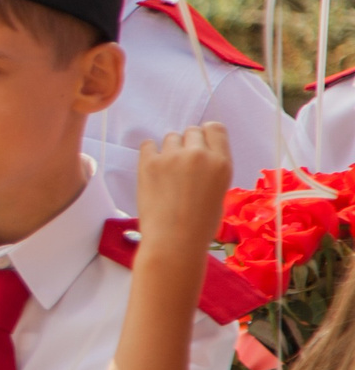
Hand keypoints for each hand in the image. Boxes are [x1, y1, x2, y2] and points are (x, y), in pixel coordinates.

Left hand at [135, 123, 230, 253]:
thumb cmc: (200, 223)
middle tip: (182, 165)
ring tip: (168, 173)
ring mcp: (172, 157)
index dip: (207, 136)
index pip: (215, 128)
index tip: (200, 146)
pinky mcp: (148, 163)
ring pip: (170, 137)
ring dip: (169, 149)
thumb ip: (211, 168)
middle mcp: (198, 155)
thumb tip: (199, 154)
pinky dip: (150, 154)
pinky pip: (148, 145)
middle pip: (192, 131)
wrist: (174, 240)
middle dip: (188, 144)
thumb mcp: (219, 192)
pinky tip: (153, 170)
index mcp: (221, 163)